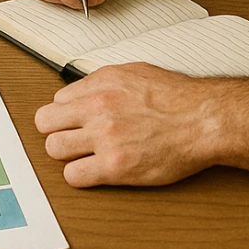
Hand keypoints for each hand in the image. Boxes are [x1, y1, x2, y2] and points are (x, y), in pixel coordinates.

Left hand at [35, 63, 221, 186]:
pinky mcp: (115, 166)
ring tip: (82, 156)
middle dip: (57, 131)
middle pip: (46, 123)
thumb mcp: (135, 72)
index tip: (74, 121)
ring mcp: (104, 138)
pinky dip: (79, 176)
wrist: (202, 120)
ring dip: (66, 154)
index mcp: (101, 83)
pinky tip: (94, 172)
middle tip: (72, 139)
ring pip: (54, 149)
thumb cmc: (177, 98)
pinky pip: (74, 176)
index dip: (66, 113)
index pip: (57, 100)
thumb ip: (104, 82)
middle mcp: (98, 108)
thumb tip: (84, 89)